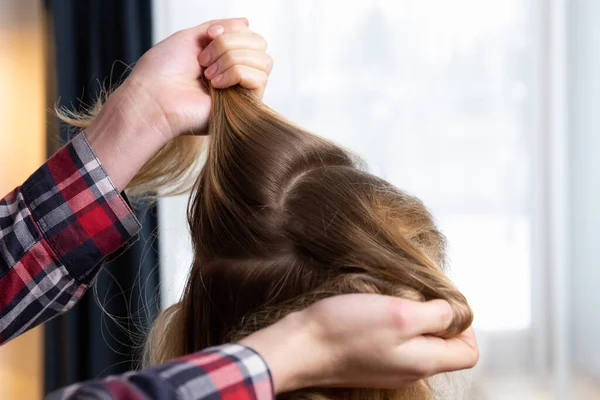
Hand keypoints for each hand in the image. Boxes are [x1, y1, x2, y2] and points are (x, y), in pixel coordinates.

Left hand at [85, 18, 272, 190]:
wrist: (154, 99)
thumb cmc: (163, 71)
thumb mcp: (192, 37)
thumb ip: (221, 28)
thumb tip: (246, 22)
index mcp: (224, 57)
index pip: (250, 35)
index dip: (232, 30)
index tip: (208, 36)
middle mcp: (236, 74)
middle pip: (259, 44)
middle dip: (230, 44)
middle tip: (204, 60)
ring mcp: (241, 90)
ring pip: (263, 61)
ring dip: (231, 59)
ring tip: (208, 74)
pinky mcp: (245, 106)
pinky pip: (259, 78)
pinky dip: (235, 74)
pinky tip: (215, 85)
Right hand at [239, 294, 478, 393]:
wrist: (300, 348)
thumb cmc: (346, 332)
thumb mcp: (401, 315)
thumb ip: (436, 316)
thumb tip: (455, 314)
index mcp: (424, 362)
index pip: (468, 353)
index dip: (465, 326)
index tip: (444, 303)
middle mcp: (410, 370)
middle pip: (443, 348)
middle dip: (436, 318)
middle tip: (415, 296)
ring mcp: (388, 368)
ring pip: (417, 344)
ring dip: (411, 320)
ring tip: (391, 302)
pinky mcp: (369, 362)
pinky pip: (393, 344)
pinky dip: (391, 326)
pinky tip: (372, 313)